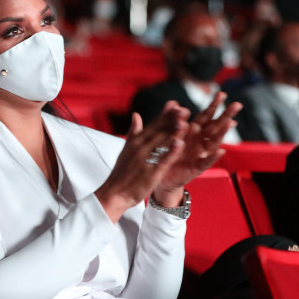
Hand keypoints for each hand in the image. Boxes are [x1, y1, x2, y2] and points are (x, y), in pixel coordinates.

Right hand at [96, 101, 189, 221]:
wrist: (114, 194)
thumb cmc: (121, 173)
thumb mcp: (126, 149)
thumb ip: (133, 132)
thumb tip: (136, 114)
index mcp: (135, 142)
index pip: (152, 125)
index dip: (165, 115)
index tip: (176, 105)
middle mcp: (140, 148)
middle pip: (158, 132)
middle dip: (172, 120)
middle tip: (184, 110)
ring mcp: (145, 160)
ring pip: (161, 144)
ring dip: (173, 132)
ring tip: (185, 121)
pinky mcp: (150, 173)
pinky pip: (162, 160)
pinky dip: (171, 152)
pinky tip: (180, 144)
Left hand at [154, 92, 241, 205]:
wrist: (161, 175)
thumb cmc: (167, 153)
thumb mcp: (167, 134)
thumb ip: (170, 119)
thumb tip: (172, 102)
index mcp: (193, 131)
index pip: (205, 116)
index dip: (213, 106)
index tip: (221, 94)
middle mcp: (200, 141)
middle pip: (214, 126)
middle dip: (225, 115)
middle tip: (237, 105)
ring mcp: (200, 154)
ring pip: (213, 142)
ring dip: (222, 133)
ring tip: (230, 123)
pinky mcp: (197, 168)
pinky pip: (206, 161)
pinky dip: (213, 157)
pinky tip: (221, 151)